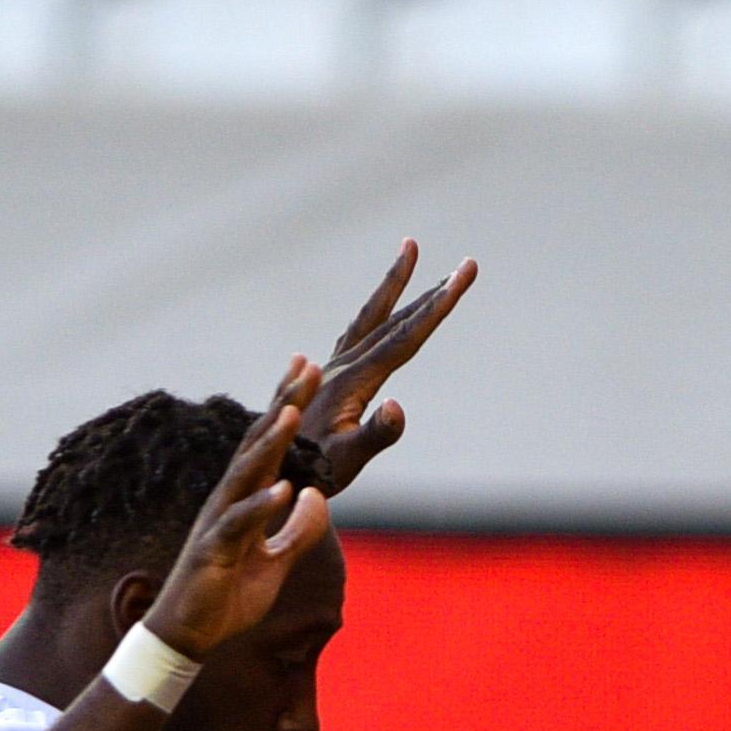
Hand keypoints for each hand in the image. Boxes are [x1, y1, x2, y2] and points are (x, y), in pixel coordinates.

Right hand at [141, 364, 348, 659]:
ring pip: (245, 474)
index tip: (306, 368)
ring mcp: (218, 522)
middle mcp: (230, 500)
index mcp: (246, 499)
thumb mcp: (275, 562)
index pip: (270, 444)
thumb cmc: (227, 597)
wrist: (190, 636)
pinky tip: (283, 488)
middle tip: (304, 367)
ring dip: (269, 444)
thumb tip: (316, 495)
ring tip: (292, 413)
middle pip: (258, 444)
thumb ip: (297, 530)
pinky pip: (238, 524)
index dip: (287, 406)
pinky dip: (261, 506)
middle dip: (282, 405)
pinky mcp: (213, 551)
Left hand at [289, 242, 474, 500]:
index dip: (439, 305)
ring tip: (411, 251)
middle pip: (394, 318)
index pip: (406, 336)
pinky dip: (373, 315)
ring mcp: (332, 367)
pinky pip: (356, 333)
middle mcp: (343, 364)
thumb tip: (398, 407)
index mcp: (355, 379)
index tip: (463, 275)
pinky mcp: (324, 376)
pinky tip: (377, 316)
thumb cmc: (312, 474)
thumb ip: (375, 434)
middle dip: (431, 290)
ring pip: (372, 318)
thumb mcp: (347, 460)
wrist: (266, 478)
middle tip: (464, 264)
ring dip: (396, 286)